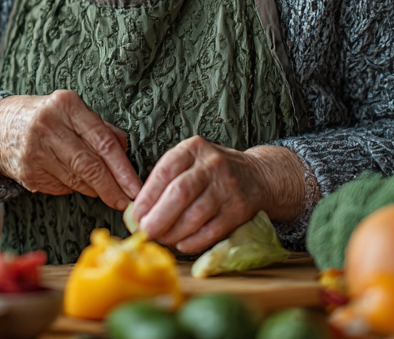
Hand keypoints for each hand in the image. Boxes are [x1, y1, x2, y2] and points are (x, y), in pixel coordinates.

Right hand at [0, 90, 141, 209]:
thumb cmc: (44, 118)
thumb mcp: (71, 111)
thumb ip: (101, 129)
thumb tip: (126, 154)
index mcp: (66, 105)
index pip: (102, 141)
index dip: (122, 168)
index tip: (135, 187)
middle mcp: (49, 126)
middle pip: (90, 165)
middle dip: (112, 188)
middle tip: (126, 202)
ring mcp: (35, 151)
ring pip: (77, 180)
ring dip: (96, 190)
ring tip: (106, 192)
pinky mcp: (27, 172)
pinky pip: (62, 187)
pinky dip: (74, 188)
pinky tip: (75, 181)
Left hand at [131, 137, 307, 253]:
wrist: (257, 176)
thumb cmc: (212, 172)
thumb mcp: (190, 162)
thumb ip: (166, 180)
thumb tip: (139, 212)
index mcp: (193, 148)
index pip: (164, 172)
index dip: (147, 197)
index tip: (136, 215)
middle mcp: (212, 164)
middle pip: (179, 194)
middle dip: (158, 218)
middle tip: (146, 232)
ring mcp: (228, 186)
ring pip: (195, 215)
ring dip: (174, 232)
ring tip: (162, 238)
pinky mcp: (239, 209)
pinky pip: (212, 231)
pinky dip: (193, 241)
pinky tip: (182, 244)